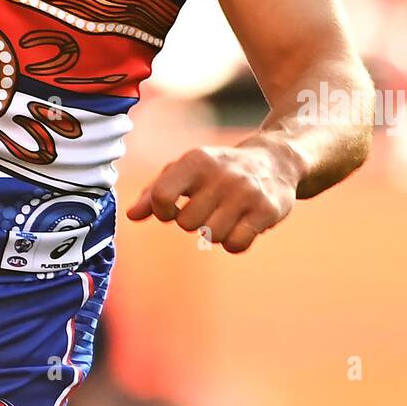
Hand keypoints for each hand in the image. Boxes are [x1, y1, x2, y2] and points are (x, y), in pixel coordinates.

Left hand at [125, 141, 300, 252]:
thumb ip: (155, 191)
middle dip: (194, 222)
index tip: (172, 209)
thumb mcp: (186, 170)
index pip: (161, 196)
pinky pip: (236, 245)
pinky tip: (242, 226)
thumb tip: (131, 215)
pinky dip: (235, 243)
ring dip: (215, 233)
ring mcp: (246, 192)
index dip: (162, 211)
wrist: (275, 160)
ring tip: (226, 215)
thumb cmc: (219, 170)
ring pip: (212, 236)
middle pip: (187, 223)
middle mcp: (221, 174)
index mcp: (196, 160)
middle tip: (208, 208)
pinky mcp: (266, 210)